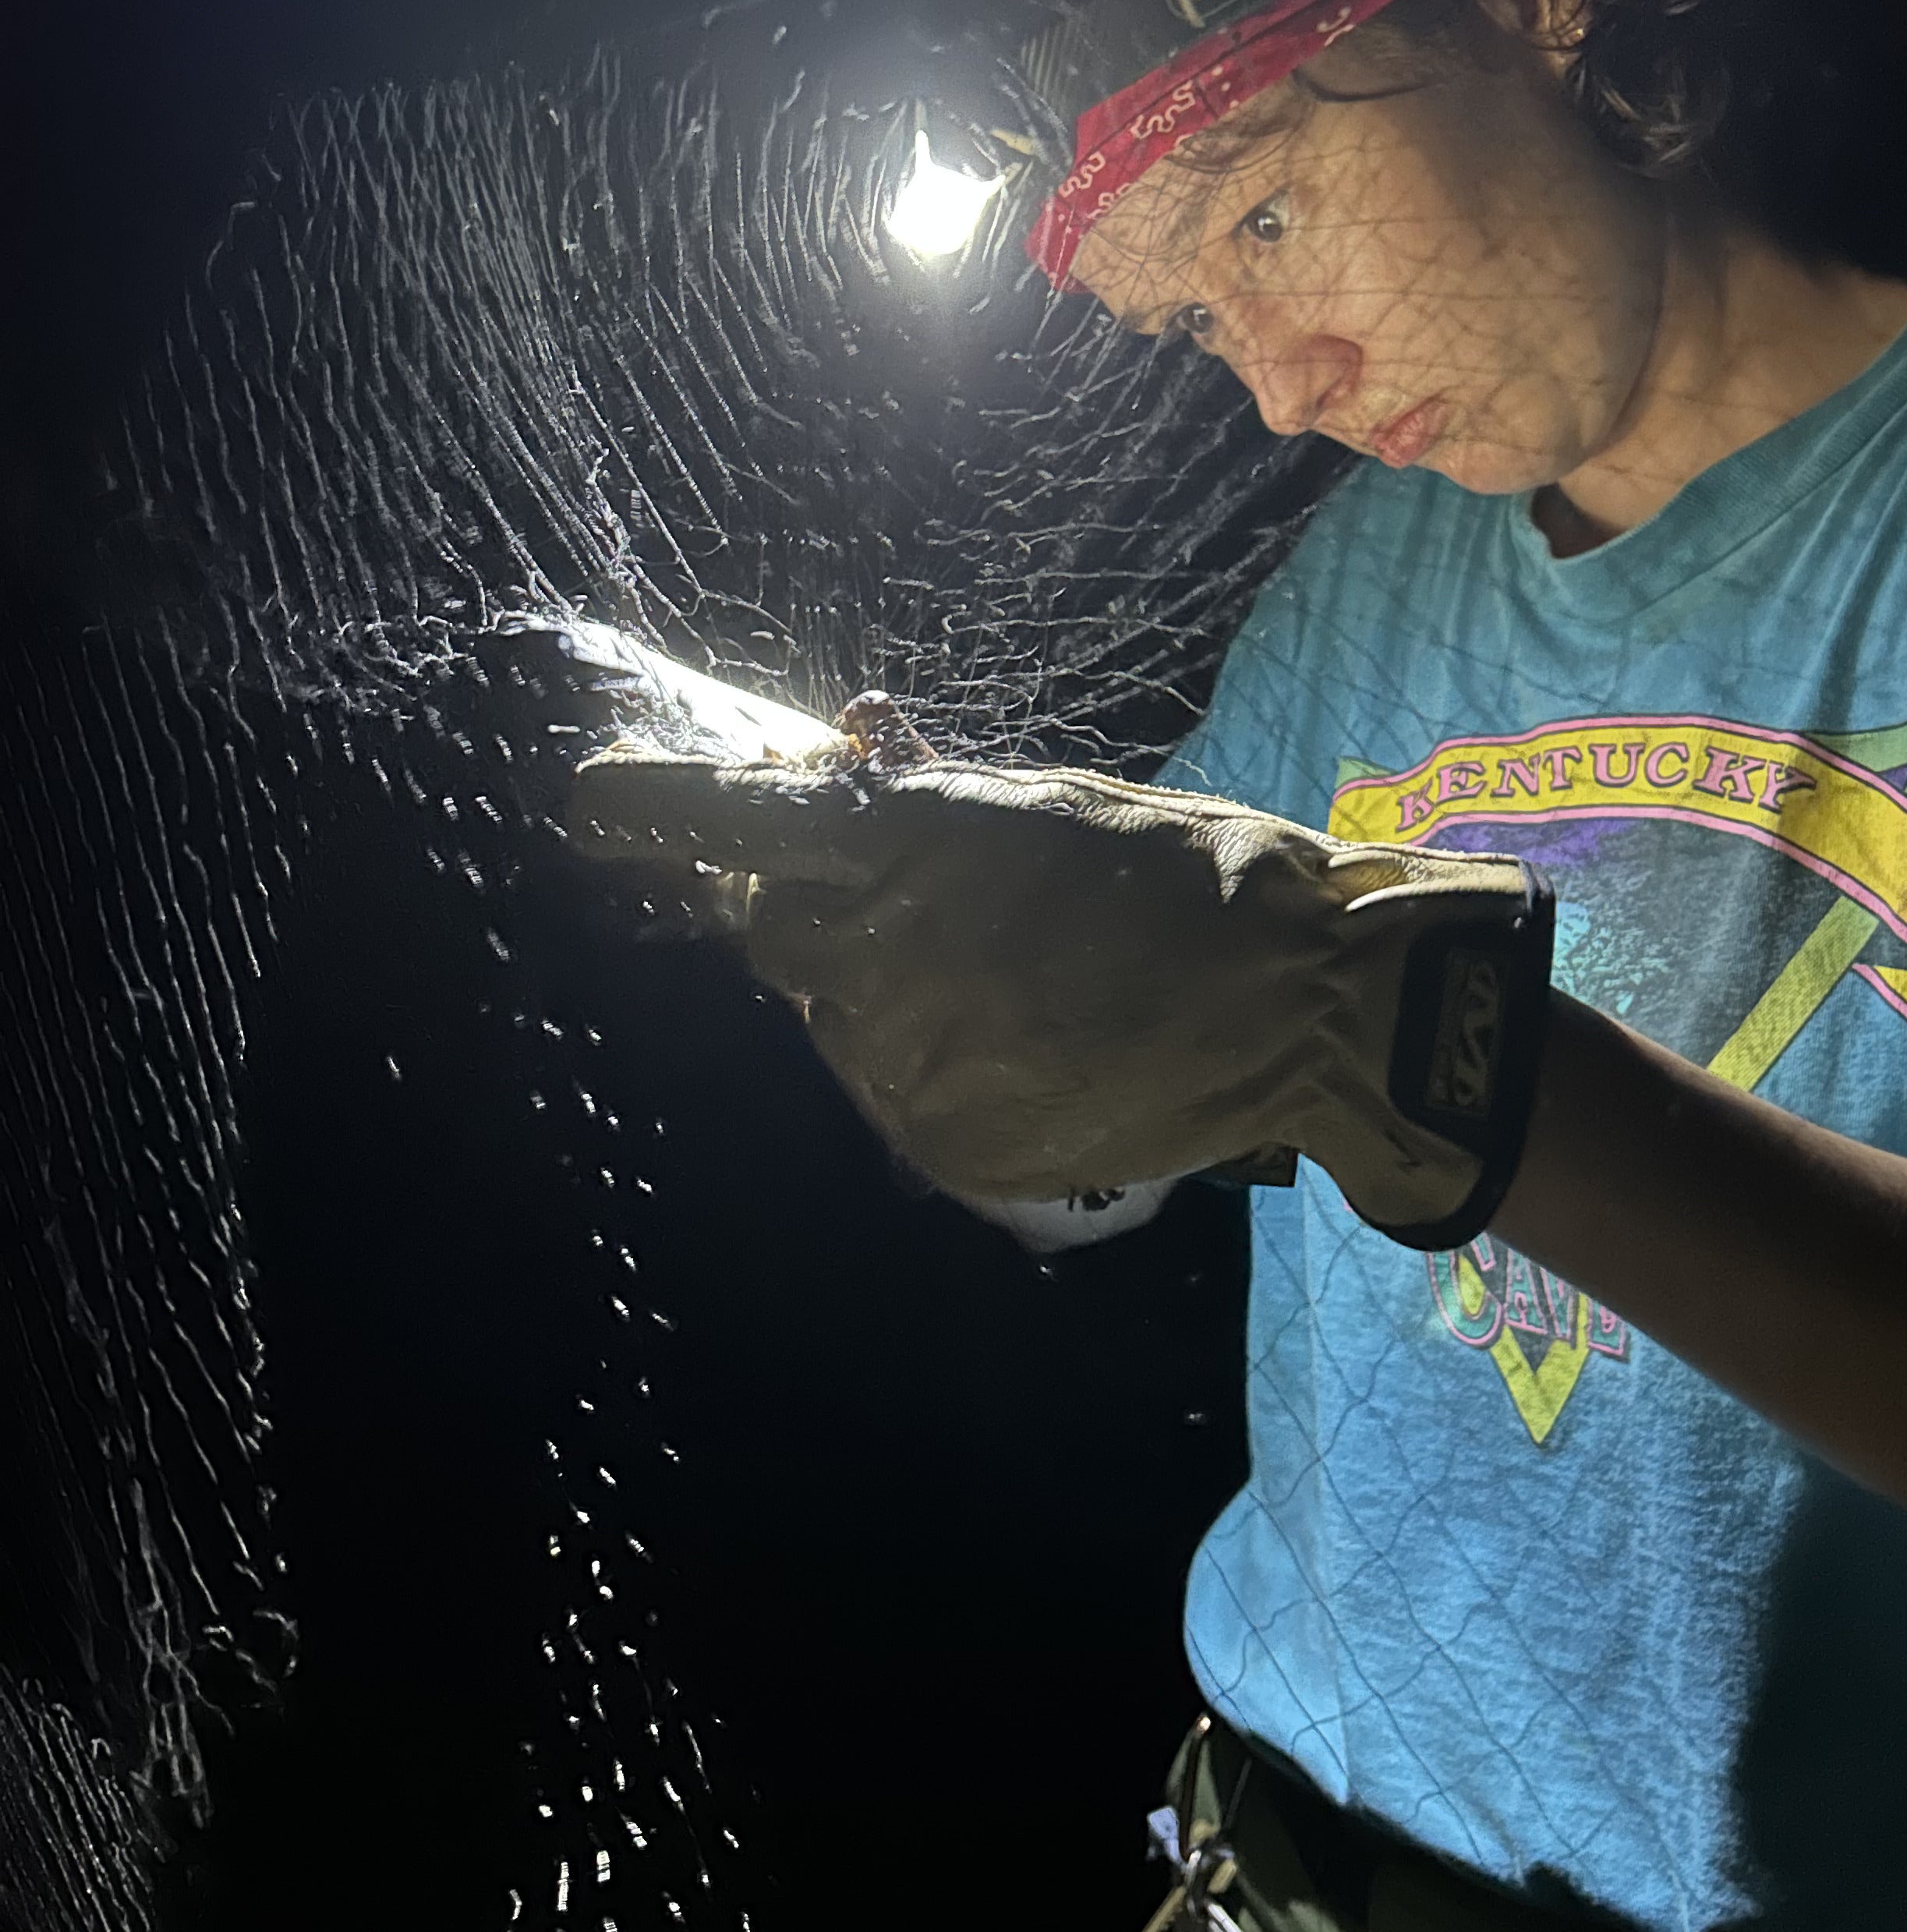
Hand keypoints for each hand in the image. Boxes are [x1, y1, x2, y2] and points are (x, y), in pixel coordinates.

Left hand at [567, 747, 1554, 1246]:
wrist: (1295, 1001)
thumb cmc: (1183, 874)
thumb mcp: (1044, 805)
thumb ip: (924, 814)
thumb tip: (830, 792)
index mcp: (908, 842)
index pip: (732, 820)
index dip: (649, 810)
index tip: (586, 803)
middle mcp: (880, 953)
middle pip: (775, 934)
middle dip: (814, 914)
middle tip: (909, 907)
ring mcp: (906, 1059)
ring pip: (838, 1018)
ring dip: (889, 994)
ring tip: (1012, 983)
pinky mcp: (943, 1138)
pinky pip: (897, 1091)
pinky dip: (939, 1066)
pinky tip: (1030, 1042)